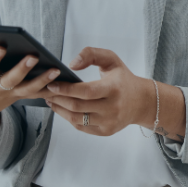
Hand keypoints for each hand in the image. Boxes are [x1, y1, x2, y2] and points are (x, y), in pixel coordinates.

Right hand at [0, 45, 60, 148]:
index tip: (0, 46)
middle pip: (12, 79)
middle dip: (22, 69)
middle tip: (33, 55)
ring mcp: (10, 94)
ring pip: (29, 88)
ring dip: (44, 80)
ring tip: (56, 69)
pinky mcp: (20, 96)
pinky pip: (38, 92)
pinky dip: (50, 87)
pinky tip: (64, 77)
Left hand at [43, 47, 171, 137]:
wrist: (141, 101)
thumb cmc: (123, 78)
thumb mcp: (111, 60)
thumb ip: (91, 54)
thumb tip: (71, 65)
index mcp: (114, 88)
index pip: (85, 91)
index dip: (66, 89)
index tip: (51, 84)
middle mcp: (112, 108)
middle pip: (77, 106)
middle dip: (58, 99)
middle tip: (46, 92)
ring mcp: (109, 122)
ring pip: (76, 119)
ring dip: (60, 110)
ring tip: (51, 101)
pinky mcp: (106, 131)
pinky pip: (82, 127)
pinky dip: (69, 118)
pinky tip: (62, 110)